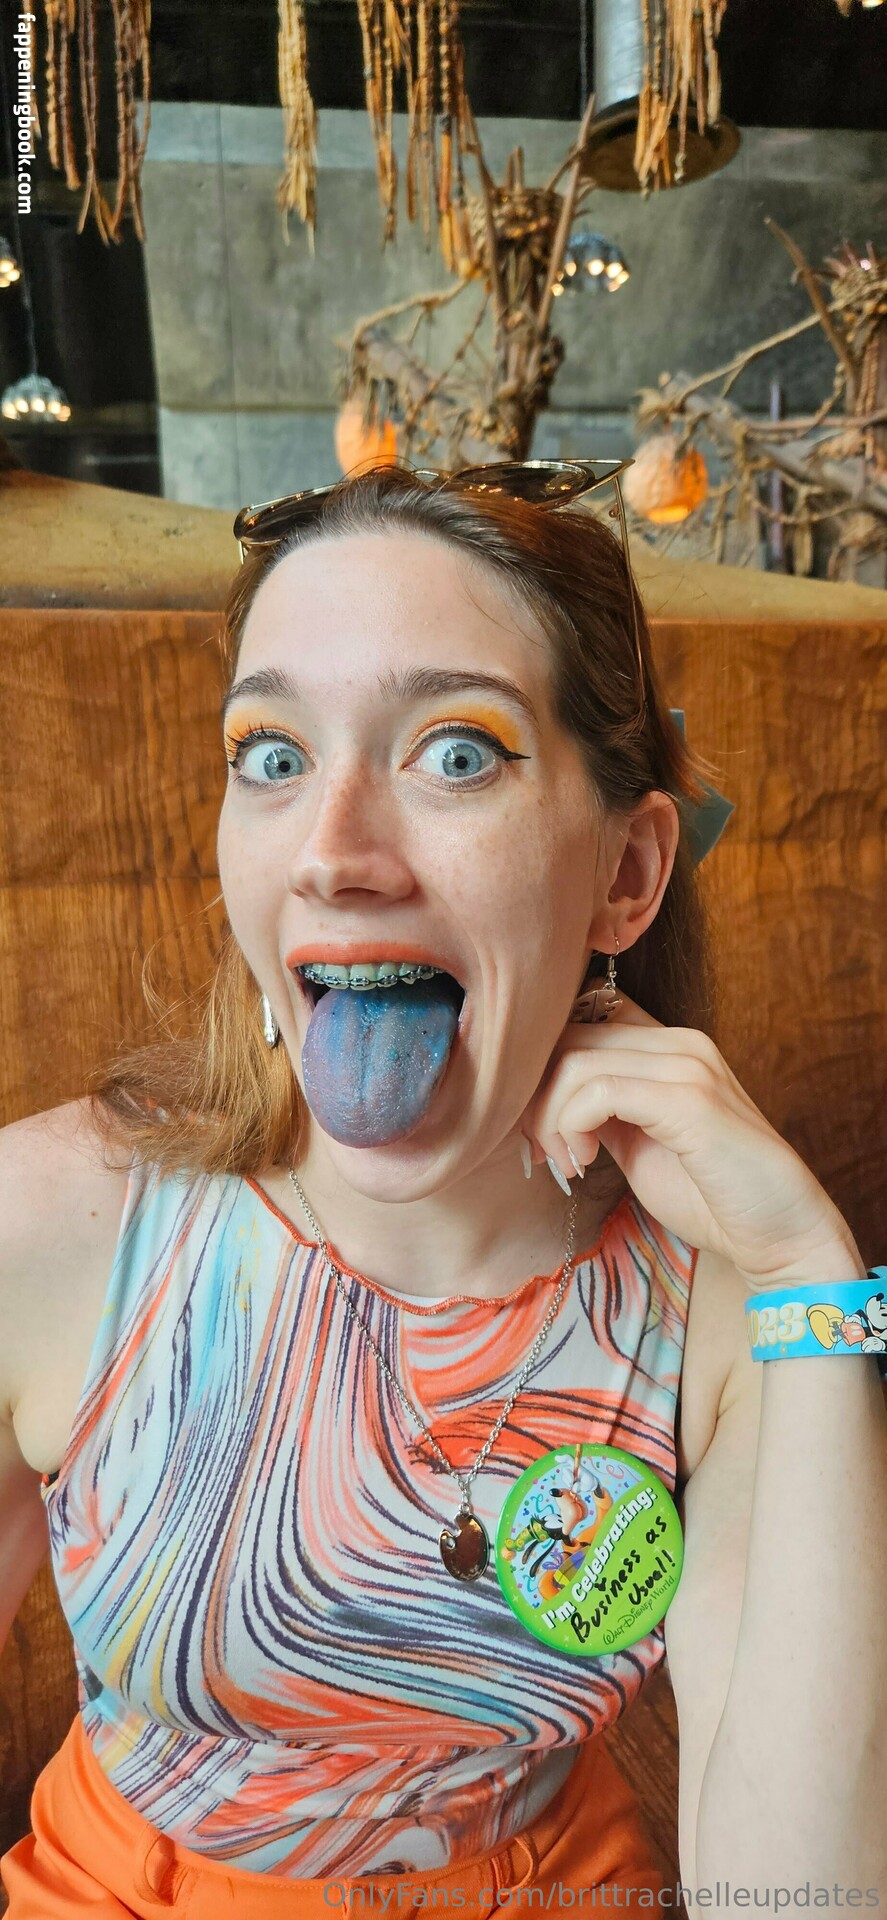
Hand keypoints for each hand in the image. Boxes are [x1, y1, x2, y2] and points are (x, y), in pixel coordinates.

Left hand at [517, 992, 864, 1290]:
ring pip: (574, 1061)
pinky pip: (599, 1091)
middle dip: (535, 1096)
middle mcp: (679, 1042)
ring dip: (550, 1119)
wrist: (781, 1234)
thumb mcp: (639, 1143)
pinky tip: (584, 1162)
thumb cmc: (711, 1196)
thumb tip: (542, 1102)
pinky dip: (572, 1127)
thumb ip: (601, 1111)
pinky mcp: (688, 1099)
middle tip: (542, 1151)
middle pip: (567, 1037)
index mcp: (669, 1046)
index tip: (540, 1130)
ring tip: (567, 1163)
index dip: (542, 1073)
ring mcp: (686, 1065)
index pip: (580, 1023)